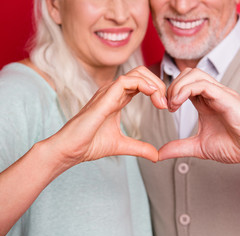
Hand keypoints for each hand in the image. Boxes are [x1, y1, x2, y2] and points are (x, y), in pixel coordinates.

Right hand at [44, 66, 166, 167]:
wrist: (70, 150)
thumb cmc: (89, 144)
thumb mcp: (122, 145)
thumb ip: (140, 148)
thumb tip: (156, 156)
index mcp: (118, 99)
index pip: (142, 83)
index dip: (157, 91)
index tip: (166, 107)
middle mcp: (114, 92)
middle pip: (142, 73)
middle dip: (159, 84)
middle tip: (167, 103)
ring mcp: (108, 92)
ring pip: (137, 73)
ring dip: (155, 84)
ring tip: (162, 102)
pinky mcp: (105, 96)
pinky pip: (127, 81)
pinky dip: (144, 85)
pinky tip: (153, 96)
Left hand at [158, 68, 239, 166]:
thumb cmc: (234, 145)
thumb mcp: (199, 147)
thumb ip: (180, 147)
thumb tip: (159, 153)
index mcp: (205, 102)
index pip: (184, 84)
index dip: (170, 91)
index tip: (164, 108)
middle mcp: (212, 94)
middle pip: (187, 73)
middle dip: (171, 86)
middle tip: (166, 105)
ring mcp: (220, 94)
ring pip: (194, 74)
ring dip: (177, 86)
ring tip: (172, 104)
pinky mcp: (227, 98)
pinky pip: (204, 85)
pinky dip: (187, 90)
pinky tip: (179, 103)